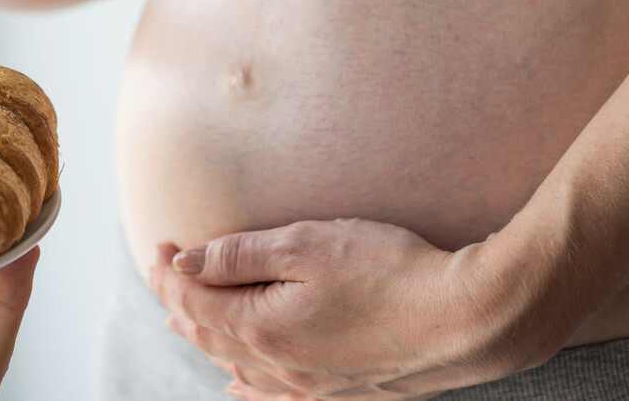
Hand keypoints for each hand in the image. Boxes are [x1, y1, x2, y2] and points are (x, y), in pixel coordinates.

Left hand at [150, 220, 532, 399]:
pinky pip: (275, 395)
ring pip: (238, 365)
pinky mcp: (343, 392)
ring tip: (182, 321)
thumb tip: (184, 264)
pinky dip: (247, 383)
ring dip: (206, 340)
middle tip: (161, 273)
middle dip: (179, 302)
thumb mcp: (305, 244)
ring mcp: (312, 385)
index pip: (195, 300)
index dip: (169, 272)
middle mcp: (280, 366)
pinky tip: (238, 384)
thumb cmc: (390, 271)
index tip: (160, 243)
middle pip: (210, 334)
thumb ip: (239, 255)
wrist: (469, 318)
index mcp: (262, 328)